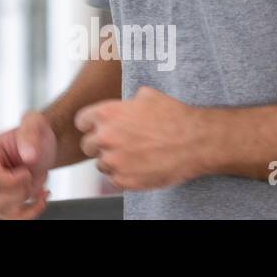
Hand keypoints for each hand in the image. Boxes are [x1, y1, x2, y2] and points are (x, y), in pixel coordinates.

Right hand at [0, 110, 57, 218]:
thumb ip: (30, 133)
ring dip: (25, 202)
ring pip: (1, 211)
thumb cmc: (34, 135)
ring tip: (33, 185)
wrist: (40, 148)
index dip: (15, 181)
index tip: (26, 172)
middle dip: (21, 192)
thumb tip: (28, 155)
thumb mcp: (35, 124)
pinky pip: (7, 217)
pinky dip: (27, 212)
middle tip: (30, 175)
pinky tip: (36, 198)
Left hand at [74, 85, 209, 189]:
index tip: (99, 129)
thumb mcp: (146, 95)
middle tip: (119, 144)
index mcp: (106, 114)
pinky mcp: (125, 181)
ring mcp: (114, 161)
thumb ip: (124, 102)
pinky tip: (139, 167)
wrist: (196, 141)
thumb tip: (123, 103)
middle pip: (87, 145)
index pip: (81, 121)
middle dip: (101, 145)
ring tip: (134, 156)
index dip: (91, 125)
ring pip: (101, 164)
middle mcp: (105, 137)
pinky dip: (124, 176)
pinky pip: (114, 180)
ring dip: (113, 161)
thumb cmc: (174, 116)